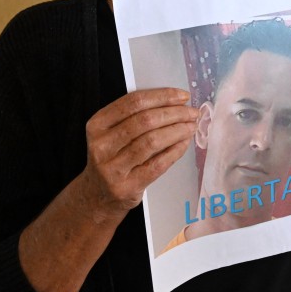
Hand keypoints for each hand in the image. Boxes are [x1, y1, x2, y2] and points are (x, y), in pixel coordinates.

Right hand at [77, 87, 198, 213]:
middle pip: (145, 120)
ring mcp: (112, 168)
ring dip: (178, 131)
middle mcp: (101, 145)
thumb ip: (137, 116)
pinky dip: (175, 151)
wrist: (99, 195)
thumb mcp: (113, 133)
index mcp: (98, 125)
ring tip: (191, 126)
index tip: (182, 96)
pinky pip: (157, 164)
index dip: (162, 96)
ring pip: (152, 141)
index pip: (133, 102)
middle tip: (193, 113)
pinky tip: (184, 143)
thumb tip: (176, 102)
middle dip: (175, 113)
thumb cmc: (113, 157)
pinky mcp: (126, 187)